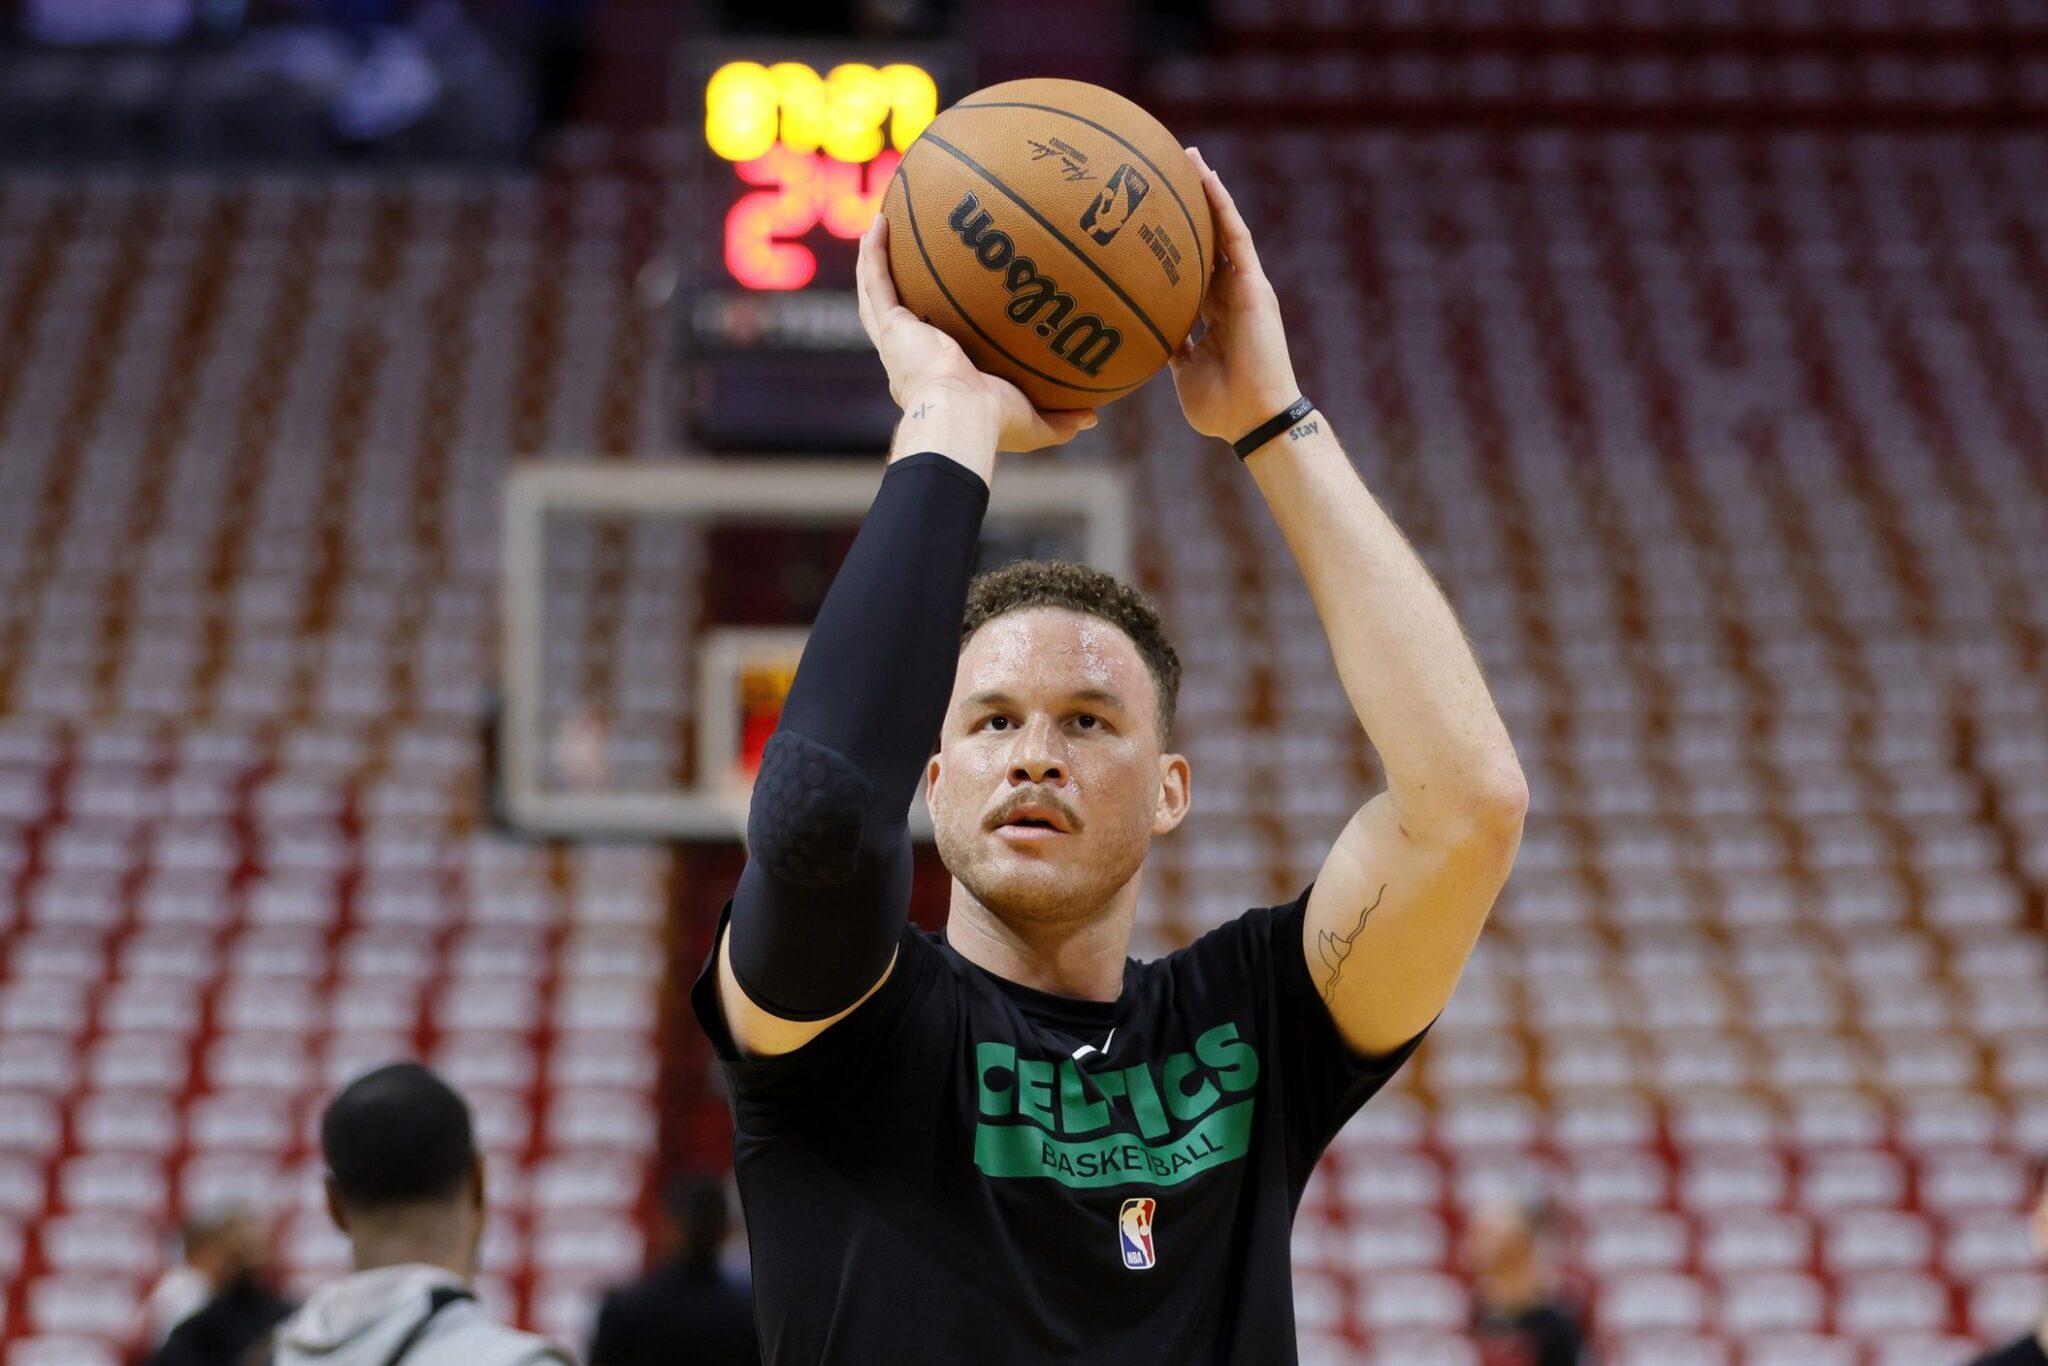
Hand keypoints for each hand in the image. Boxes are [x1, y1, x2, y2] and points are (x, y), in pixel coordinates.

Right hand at [856, 214, 1096, 453]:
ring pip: (877, 294)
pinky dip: (874, 252)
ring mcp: (896, 341)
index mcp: (934, 379)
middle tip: (903, 257)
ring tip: (881, 227)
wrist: (962, 417)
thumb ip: (1061, 418)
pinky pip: (877, 281)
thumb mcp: (1036, 422)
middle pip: (896, 314)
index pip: (930, 347)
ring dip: (875, 261)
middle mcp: (909, 358)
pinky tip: (881, 221)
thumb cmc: (994, 424)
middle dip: (895, 288)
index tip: (944, 304)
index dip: (930, 326)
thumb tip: (1092, 415)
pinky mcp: (892, 327)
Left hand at [1169, 147, 1302, 442]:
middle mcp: (1229, 295)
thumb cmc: (1220, 407)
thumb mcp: (1183, 372)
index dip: (1175, 244)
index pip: (1193, 271)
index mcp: (1213, 316)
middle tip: (1165, 171)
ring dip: (1207, 191)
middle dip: (1190, 207)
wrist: (1253, 418)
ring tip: (1188, 157)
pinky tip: (1207, 177)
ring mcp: (1243, 287)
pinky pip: (1236, 237)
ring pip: (1223, 229)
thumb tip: (1145, 332)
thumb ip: (1170, 348)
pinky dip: (1222, 206)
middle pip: (1207, 240)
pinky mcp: (1254, 284)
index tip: (1149, 220)